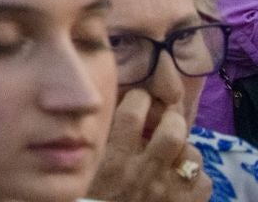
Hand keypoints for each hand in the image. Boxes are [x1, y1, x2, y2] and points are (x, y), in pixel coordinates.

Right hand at [85, 88, 208, 201]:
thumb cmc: (94, 200)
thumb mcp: (87, 171)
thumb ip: (98, 146)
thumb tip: (108, 116)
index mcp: (115, 160)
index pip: (132, 113)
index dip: (138, 99)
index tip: (138, 99)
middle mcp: (147, 171)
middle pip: (173, 130)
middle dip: (171, 118)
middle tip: (164, 118)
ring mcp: (171, 191)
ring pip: (193, 153)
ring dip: (184, 149)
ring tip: (174, 151)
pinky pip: (203, 181)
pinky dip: (195, 176)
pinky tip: (182, 178)